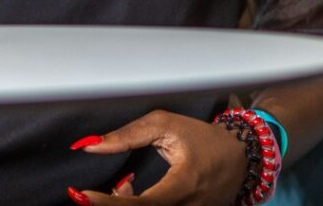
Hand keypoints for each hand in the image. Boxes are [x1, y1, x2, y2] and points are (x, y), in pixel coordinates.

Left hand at [67, 109, 247, 204]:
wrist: (238, 158)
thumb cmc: (202, 138)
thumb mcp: (165, 124)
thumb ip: (127, 135)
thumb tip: (89, 145)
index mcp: (183, 185)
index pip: (142, 205)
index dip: (109, 203)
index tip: (84, 196)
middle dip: (113, 205)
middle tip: (93, 194)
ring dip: (125, 205)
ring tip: (122, 187)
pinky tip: (131, 195)